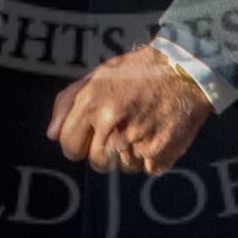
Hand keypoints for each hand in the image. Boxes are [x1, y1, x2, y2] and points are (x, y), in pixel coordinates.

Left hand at [48, 45, 212, 174]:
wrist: (186, 69)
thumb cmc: (139, 70)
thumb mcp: (98, 75)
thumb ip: (67, 103)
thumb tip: (52, 134)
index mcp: (92, 104)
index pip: (69, 145)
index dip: (78, 141)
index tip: (91, 134)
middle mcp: (112, 126)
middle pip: (95, 163)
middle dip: (104, 151)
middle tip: (120, 129)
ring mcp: (136, 144)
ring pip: (121, 168)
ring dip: (128, 154)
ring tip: (141, 126)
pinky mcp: (159, 156)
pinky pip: (145, 168)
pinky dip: (150, 156)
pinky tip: (156, 132)